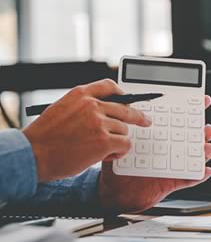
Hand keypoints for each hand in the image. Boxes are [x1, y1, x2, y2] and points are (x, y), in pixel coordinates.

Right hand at [23, 79, 149, 182]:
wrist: (33, 154)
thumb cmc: (45, 137)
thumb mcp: (61, 109)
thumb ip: (83, 106)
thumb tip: (106, 110)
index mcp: (79, 94)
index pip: (109, 86)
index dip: (123, 93)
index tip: (130, 99)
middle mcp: (91, 105)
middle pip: (125, 108)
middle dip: (138, 116)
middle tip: (146, 120)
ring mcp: (99, 122)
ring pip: (124, 129)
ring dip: (118, 140)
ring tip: (103, 149)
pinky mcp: (104, 141)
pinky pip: (125, 144)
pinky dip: (120, 152)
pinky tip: (109, 155)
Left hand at [98, 96, 210, 213]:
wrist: (114, 193)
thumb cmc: (117, 168)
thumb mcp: (119, 144)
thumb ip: (126, 129)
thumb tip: (128, 112)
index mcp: (160, 136)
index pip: (178, 119)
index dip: (193, 109)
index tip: (202, 100)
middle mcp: (169, 149)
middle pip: (192, 137)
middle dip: (204, 131)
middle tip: (206, 128)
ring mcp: (173, 165)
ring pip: (194, 157)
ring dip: (204, 151)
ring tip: (206, 148)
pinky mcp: (173, 182)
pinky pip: (190, 178)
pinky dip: (199, 175)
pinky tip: (205, 170)